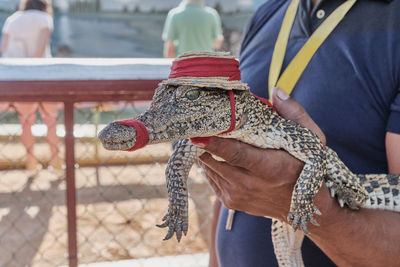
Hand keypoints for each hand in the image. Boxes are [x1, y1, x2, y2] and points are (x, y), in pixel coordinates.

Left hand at [196, 87, 328, 221]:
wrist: (303, 208)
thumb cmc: (306, 168)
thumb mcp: (311, 140)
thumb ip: (294, 113)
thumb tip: (276, 91)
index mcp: (269, 168)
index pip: (235, 154)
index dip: (214, 142)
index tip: (196, 133)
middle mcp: (249, 185)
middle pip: (213, 159)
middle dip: (202, 141)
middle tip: (198, 123)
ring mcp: (237, 196)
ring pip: (208, 167)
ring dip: (205, 151)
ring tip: (207, 136)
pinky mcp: (230, 202)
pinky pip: (210, 177)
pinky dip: (210, 164)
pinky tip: (216, 153)